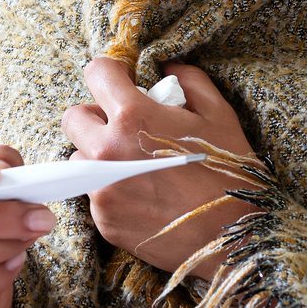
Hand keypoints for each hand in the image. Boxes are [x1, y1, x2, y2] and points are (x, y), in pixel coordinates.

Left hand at [60, 57, 260, 281]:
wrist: (232, 239)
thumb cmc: (229, 173)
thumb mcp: (219, 115)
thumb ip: (190, 81)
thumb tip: (167, 68)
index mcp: (133, 117)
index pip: (96, 73)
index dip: (111, 74)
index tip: (123, 83)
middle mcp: (107, 152)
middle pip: (73, 118)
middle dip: (95, 116)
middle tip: (122, 127)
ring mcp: (102, 190)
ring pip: (80, 159)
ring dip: (98, 156)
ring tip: (132, 165)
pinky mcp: (103, 221)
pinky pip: (93, 194)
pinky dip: (110, 190)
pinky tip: (142, 195)